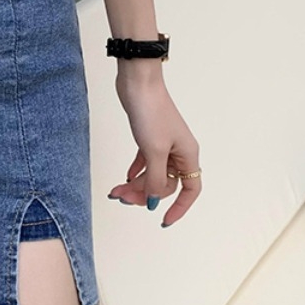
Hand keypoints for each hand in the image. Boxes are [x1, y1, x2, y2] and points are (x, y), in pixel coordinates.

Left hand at [107, 66, 201, 226]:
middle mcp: (179, 151)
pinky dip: (136, 171)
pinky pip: (145, 162)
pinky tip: (125, 177)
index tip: (163, 221)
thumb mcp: (154, 151)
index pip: (190, 190)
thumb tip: (152, 201)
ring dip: (135, 184)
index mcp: (187, 154)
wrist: (138, 83)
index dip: (179, 207)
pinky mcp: (149, 136)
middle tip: (122, 198)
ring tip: (115, 190)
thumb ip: (155, 179)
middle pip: (165, 184)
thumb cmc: (151, 112)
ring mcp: (164, 144)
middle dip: (144, 194)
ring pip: (153, 174)